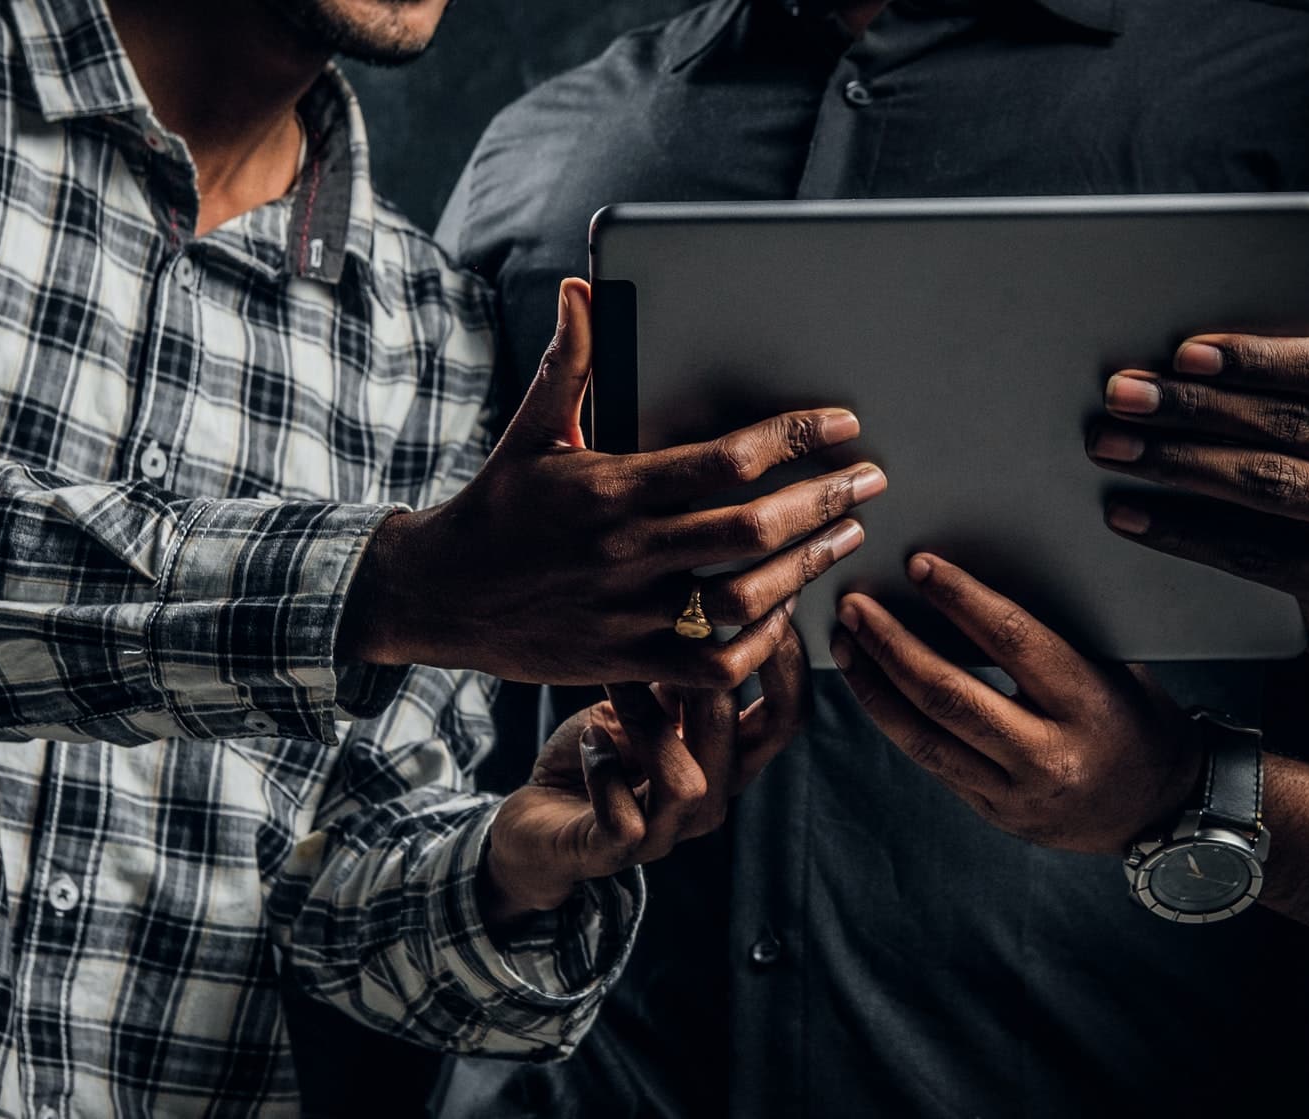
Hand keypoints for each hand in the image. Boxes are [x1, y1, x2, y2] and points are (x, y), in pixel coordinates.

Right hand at [339, 278, 882, 689]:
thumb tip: (580, 289)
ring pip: (740, 600)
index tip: (841, 424)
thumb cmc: (496, 507)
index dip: (795, 438)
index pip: (723, 458)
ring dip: (804, 569)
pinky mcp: (625, 661)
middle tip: (870, 481)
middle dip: (823, 501)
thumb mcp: (531, 431)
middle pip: (749, 529)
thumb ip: (571, 363)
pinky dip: (757, 645)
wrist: (438, 596)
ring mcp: (628, 611)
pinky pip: (709, 665)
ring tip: (845, 538)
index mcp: (610, 487)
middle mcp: (625, 550)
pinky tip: (785, 616)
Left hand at [482, 621, 807, 923]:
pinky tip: (589, 742)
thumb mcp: (644, 703)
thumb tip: (707, 603)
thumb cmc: (597, 753)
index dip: (789, 661)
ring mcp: (664, 832)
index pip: (788, 715)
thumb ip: (681, 671)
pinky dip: (604, 772)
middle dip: (715, 677)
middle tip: (672, 632)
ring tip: (617, 682)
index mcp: (726, 760)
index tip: (762, 602)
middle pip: (748, 742)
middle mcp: (708, 800)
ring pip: (689, 783)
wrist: (538, 822)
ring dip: (650, 723)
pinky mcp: (612, 851)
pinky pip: (624, 819)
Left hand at [829, 556, 1198, 855]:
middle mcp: (1049, 755)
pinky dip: (893, 720)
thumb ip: (1055, 638)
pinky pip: (931, 762)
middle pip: (950, 696)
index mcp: (1089, 706)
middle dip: (892, 647)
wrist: (1160, 810)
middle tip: (855, 606)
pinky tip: (868, 686)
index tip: (919, 565)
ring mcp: (1016, 794)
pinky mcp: (993, 812)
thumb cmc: (1137, 719)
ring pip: (925, 738)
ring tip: (844, 644)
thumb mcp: (1115, 670)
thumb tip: (973, 584)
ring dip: (874, 687)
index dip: (962, 600)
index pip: (1014, 643)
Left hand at [1088, 268, 1308, 661]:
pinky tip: (1129, 514)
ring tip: (1112, 447)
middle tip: (1121, 396)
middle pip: (1288, 424)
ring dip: (1178, 462)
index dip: (1256, 358)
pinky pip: (1254, 555)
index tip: (1183, 353)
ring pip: (1269, 484)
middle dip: (1193, 407)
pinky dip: (1182, 532)